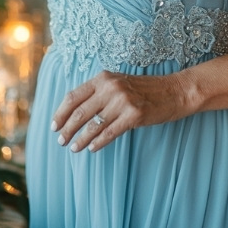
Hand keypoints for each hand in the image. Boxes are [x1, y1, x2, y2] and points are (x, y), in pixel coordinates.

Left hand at [51, 70, 186, 152]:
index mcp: (103, 78)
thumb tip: (74, 111)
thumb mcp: (118, 83)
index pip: (73, 96)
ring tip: (73, 148)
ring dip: (80, 139)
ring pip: (92, 125)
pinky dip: (98, 142)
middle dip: (67, 129)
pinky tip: (92, 149)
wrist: (173, 91)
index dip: (61, 113)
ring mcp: (122, 101)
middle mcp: (110, 87)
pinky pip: (109, 133)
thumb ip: (98, 92)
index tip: (54, 125)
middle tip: (60, 141)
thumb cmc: (144, 89)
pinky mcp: (133, 115)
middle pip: (79, 112)